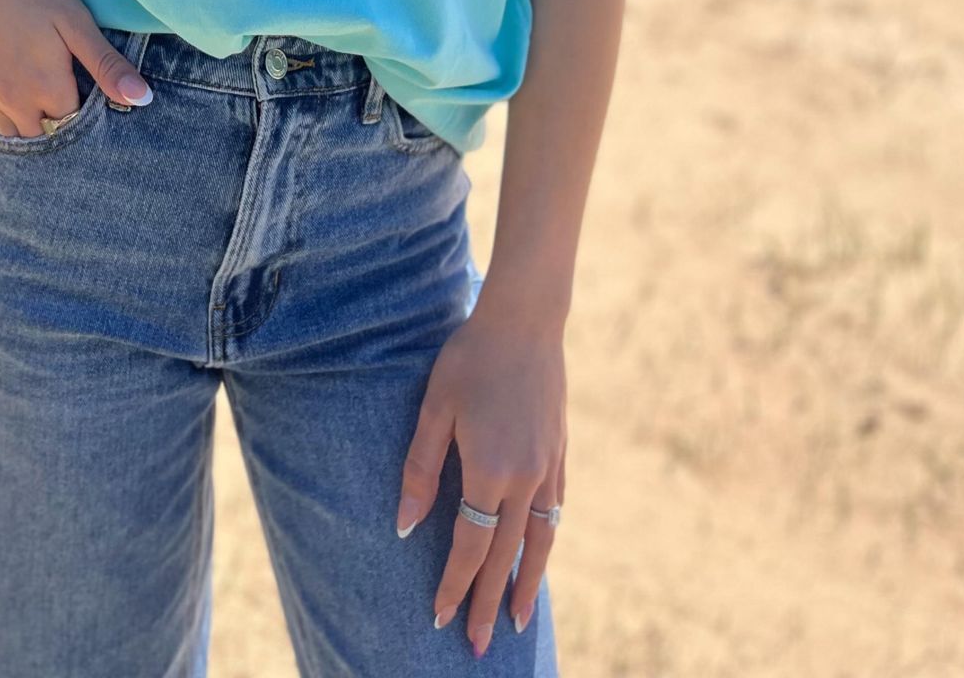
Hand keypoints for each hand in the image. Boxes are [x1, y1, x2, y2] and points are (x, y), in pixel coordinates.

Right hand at [0, 0, 152, 135]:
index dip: (90, 110)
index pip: (77, 123)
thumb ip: (106, 64)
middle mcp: (15, 104)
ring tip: (47, 97)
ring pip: (17, 133)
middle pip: (47, 134)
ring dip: (34, 123)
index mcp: (47, 89)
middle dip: (63, 121)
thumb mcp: (73, 19)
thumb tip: (143, 99)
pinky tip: (16, 96)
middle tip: (73, 90)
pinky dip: (7, 117)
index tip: (95, 88)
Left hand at [394, 306, 566, 657]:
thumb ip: (420, 469)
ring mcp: (547, 467)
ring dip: (527, 584)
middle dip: (490, 602)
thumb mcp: (435, 408)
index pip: (471, 546)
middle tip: (480, 644)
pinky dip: (546, 542)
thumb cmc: (470, 358)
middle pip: (506, 556)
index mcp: (490, 471)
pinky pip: (554, 512)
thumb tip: (404, 526)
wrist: (525, 320)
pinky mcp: (559, 452)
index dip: (455, 584)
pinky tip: (539, 555)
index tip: (440, 616)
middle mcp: (525, 478)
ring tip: (519, 619)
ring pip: (540, 542)